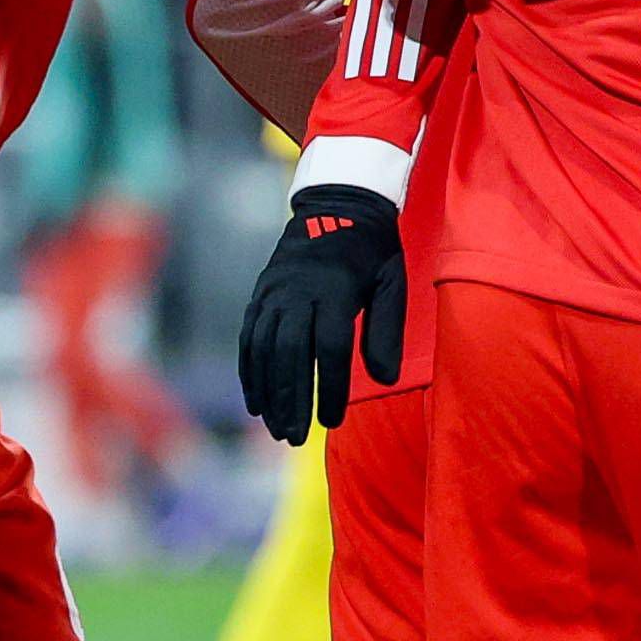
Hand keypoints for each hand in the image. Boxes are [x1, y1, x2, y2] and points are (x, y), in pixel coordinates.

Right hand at [234, 183, 410, 442]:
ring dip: (267, 393)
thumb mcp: (391, 283)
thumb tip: (384, 380)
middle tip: (295, 438)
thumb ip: (388, 331)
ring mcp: (273, 291)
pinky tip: (256, 403)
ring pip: (263, 350)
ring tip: (276, 429)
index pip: (328, 349)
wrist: (337, 202)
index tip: (330, 422)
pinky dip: (250, 372)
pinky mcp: (260, 294)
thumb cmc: (372, 250)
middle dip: (290, 400)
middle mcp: (297, 291)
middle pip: (288, 354)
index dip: (327, 389)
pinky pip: (249, 338)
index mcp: (334, 288)